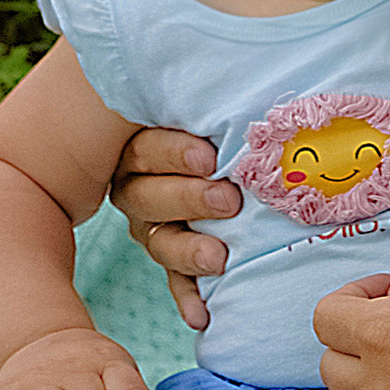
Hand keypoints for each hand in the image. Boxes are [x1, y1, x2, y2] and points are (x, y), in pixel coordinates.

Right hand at [108, 126, 239, 334]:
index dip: (175, 154)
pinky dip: (189, 298)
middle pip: (148, 197)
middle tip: (229, 201)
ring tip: (219, 258)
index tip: (210, 157)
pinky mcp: (173, 260)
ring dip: (189, 251)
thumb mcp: (215, 117)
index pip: (146, 150)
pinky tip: (203, 316)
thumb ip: (216, 107)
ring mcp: (153, 228)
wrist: (239, 171)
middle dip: (189, 199)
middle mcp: (139, 189)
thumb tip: (249, 72)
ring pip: (159, 241)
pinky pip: (176, 282)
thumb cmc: (226, 131)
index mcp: (143, 149)